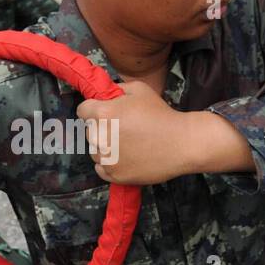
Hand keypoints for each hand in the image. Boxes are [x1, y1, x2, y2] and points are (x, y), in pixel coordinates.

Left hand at [77, 82, 199, 184]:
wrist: (181, 143)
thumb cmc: (161, 115)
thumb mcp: (139, 89)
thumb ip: (116, 89)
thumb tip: (105, 94)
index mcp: (103, 114)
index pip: (82, 110)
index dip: (93, 109)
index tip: (104, 112)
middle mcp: (100, 137)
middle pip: (89, 131)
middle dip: (101, 127)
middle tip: (122, 128)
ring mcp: (106, 158)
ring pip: (95, 151)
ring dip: (105, 147)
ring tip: (127, 144)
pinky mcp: (114, 175)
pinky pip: (101, 168)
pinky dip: (110, 164)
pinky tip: (126, 157)